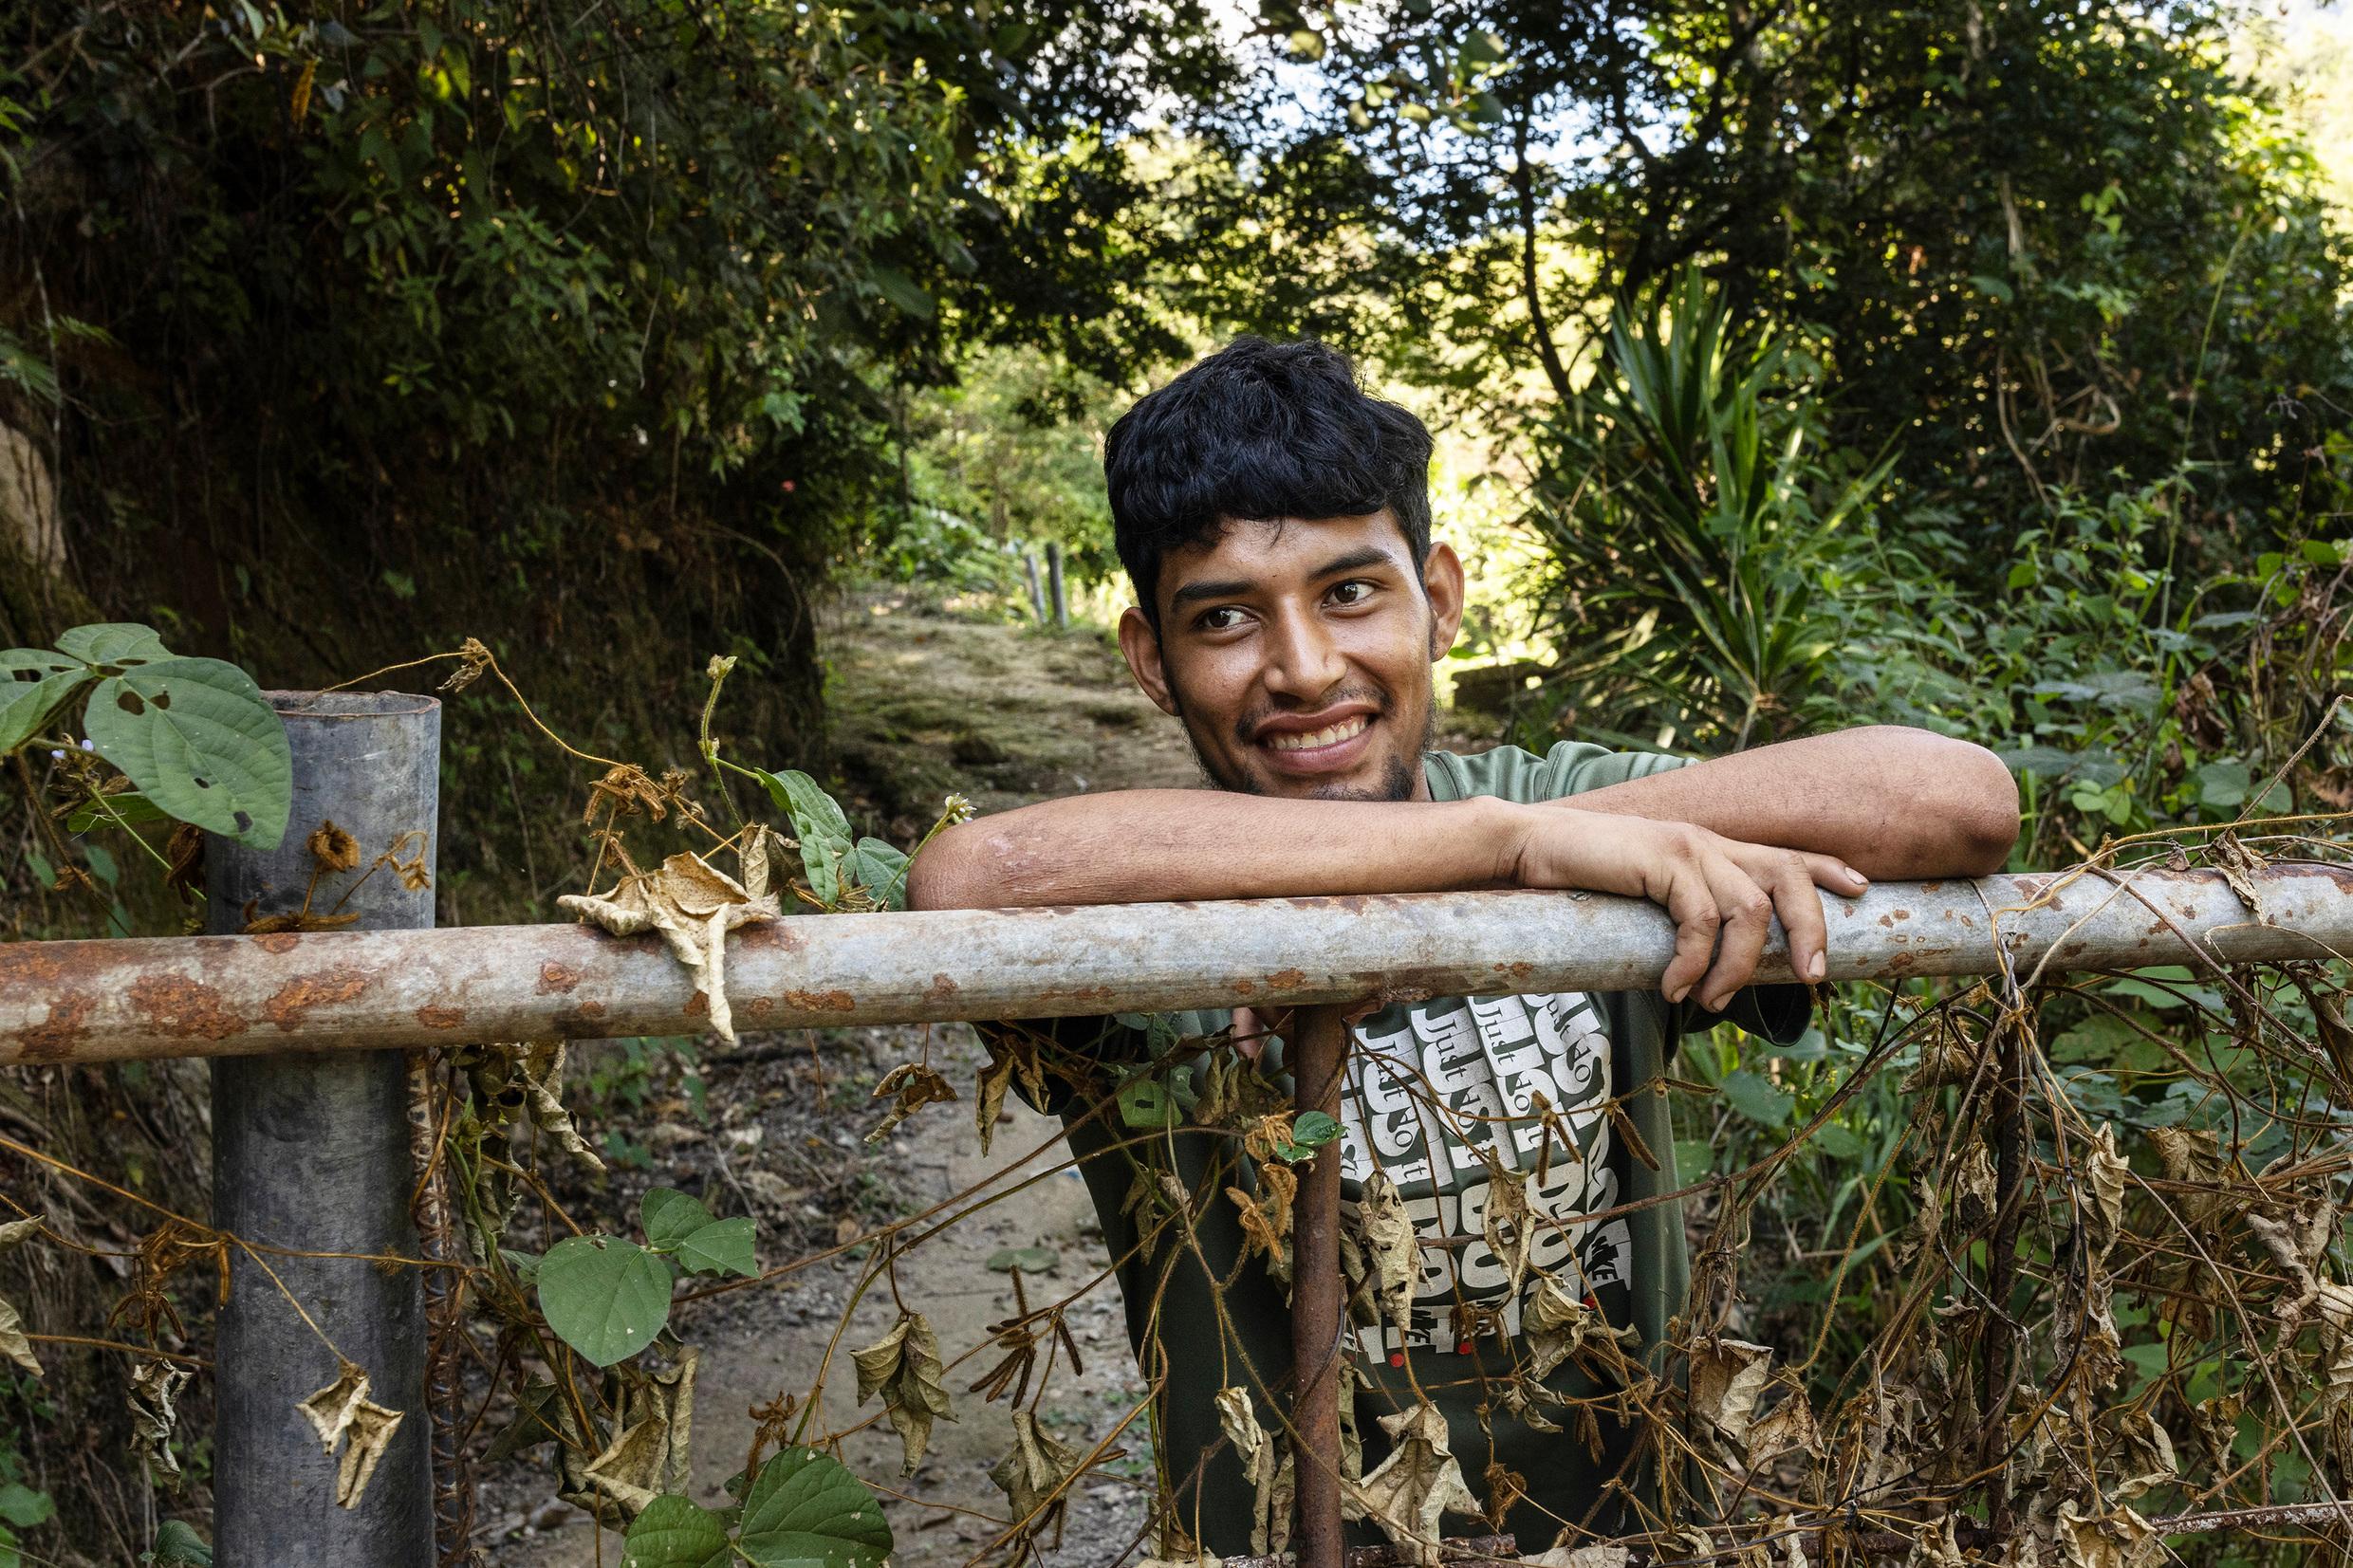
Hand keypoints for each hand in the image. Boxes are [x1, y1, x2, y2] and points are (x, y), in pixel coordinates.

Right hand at [1505, 805, 1868, 1010]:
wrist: (1529, 846)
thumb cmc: (1580, 878)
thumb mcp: (1644, 895)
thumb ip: (1680, 913)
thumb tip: (1704, 966)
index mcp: (1710, 846)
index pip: (1785, 852)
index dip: (1828, 870)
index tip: (1860, 891)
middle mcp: (1709, 841)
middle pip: (1789, 875)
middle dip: (1811, 928)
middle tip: (1811, 978)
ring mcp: (1687, 846)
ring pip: (1750, 909)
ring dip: (1737, 967)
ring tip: (1710, 1001)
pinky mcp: (1662, 859)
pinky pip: (1701, 920)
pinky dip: (1693, 963)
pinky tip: (1674, 988)